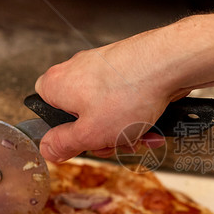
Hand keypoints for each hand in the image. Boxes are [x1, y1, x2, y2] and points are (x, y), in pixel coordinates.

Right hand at [33, 28, 181, 161]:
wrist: (169, 63)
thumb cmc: (128, 93)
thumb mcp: (90, 133)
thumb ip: (64, 144)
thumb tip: (47, 150)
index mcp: (57, 85)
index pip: (44, 111)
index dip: (62, 132)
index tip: (80, 144)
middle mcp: (77, 71)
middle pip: (81, 117)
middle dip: (102, 137)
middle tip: (116, 142)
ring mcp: (103, 69)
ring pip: (107, 113)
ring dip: (125, 131)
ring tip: (142, 134)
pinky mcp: (126, 68)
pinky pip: (126, 101)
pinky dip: (138, 115)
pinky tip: (154, 125)